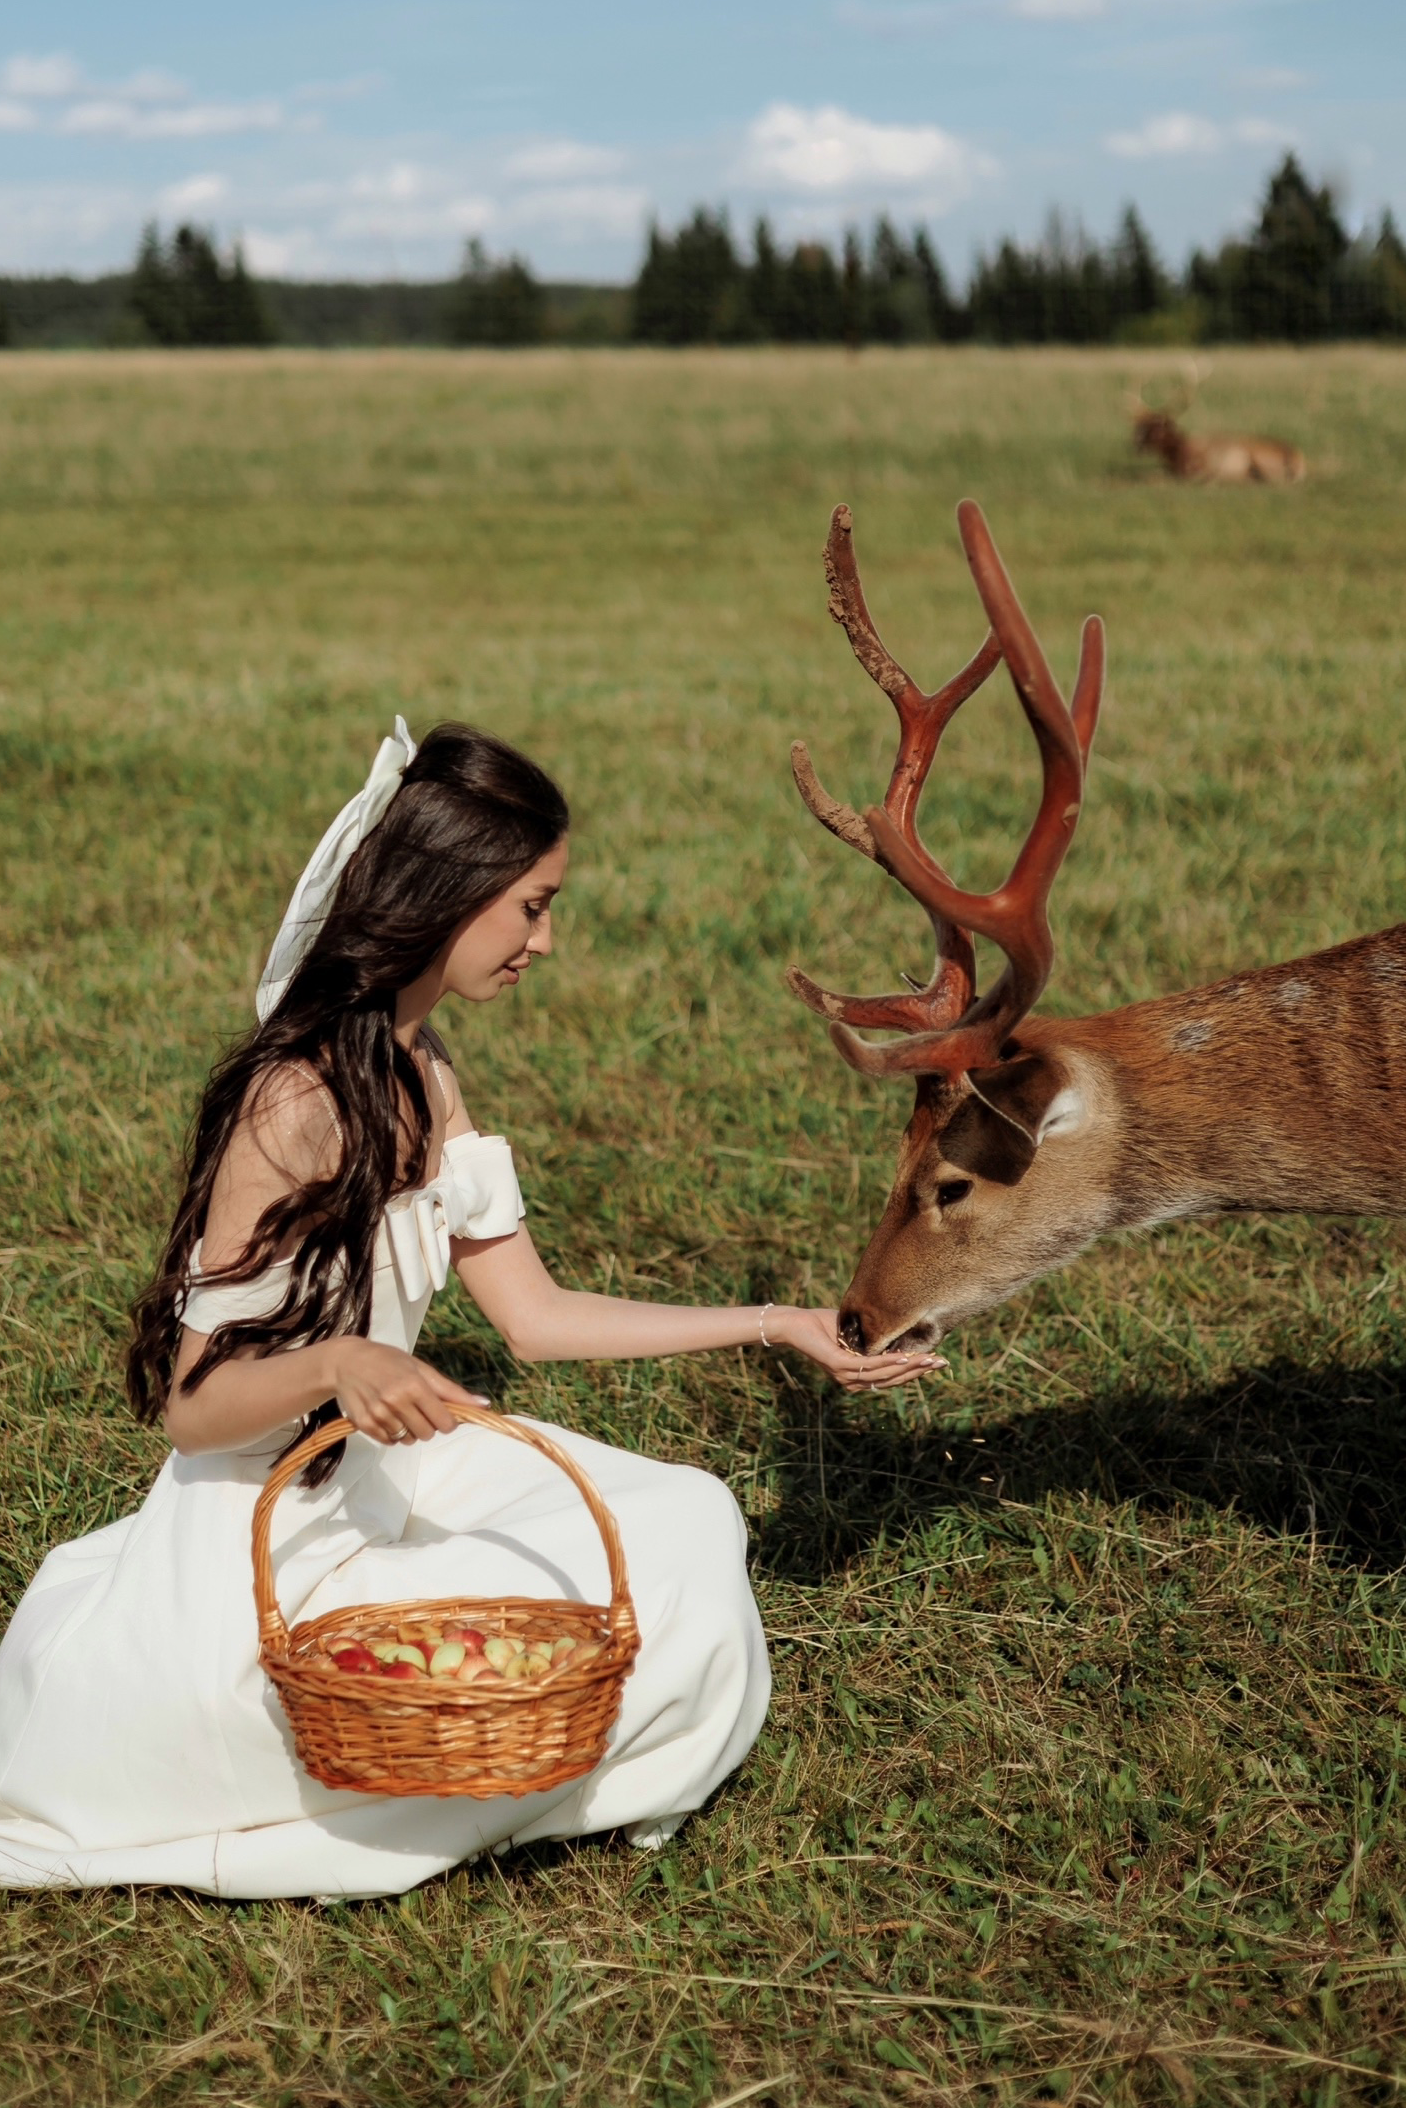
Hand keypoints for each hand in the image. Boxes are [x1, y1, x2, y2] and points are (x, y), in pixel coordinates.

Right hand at [328, 1337, 488, 1445]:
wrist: (347, 1362)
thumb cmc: (390, 1361)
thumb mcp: (421, 1368)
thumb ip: (451, 1390)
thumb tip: (483, 1404)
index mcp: (414, 1385)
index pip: (444, 1422)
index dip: (448, 1421)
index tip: (444, 1414)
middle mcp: (396, 1401)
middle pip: (427, 1434)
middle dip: (429, 1425)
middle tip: (420, 1409)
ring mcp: (379, 1414)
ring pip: (408, 1440)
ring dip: (411, 1430)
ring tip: (402, 1410)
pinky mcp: (364, 1425)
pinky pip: (390, 1441)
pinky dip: (393, 1434)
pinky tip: (388, 1415)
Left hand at [768, 1307, 947, 1392]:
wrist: (794, 1323)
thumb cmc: (822, 1324)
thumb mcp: (855, 1331)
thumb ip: (875, 1336)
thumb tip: (899, 1326)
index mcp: (857, 1376)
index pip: (891, 1377)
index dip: (914, 1371)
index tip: (936, 1362)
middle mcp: (853, 1381)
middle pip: (892, 1379)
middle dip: (918, 1370)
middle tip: (941, 1363)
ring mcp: (845, 1376)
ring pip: (884, 1374)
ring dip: (909, 1367)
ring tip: (929, 1359)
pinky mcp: (838, 1365)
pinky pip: (868, 1366)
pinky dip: (888, 1361)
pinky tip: (904, 1355)